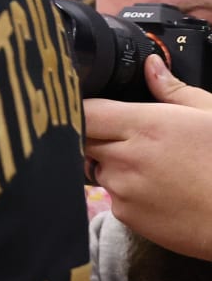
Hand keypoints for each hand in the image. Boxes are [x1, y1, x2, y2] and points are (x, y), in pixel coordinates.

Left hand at [84, 54, 211, 257]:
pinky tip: (156, 190)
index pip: (86, 111)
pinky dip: (125, 191)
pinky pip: (111, 195)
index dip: (82, 108)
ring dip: (110, 163)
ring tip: (151, 166)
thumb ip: (174, 90)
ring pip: (95, 167)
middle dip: (95, 135)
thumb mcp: (211, 116)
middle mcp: (126, 157)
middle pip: (83, 138)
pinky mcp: (126, 214)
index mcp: (146, 126)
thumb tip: (151, 66)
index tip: (91, 108)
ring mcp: (123, 188)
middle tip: (124, 136)